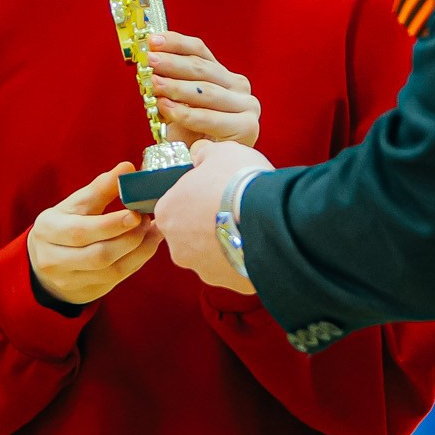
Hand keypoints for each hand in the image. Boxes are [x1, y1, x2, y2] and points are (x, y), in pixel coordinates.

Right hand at [28, 165, 164, 306]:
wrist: (46, 261)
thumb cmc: (65, 225)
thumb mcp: (75, 205)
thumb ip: (100, 188)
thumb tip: (127, 168)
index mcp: (48, 230)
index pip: (80, 231)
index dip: (111, 224)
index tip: (136, 213)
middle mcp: (53, 259)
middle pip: (97, 255)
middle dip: (129, 238)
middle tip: (148, 220)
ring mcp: (69, 281)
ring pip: (111, 270)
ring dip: (138, 250)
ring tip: (153, 231)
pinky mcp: (86, 292)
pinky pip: (117, 278)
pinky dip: (137, 260)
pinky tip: (148, 245)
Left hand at [147, 31, 260, 149]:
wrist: (210, 169)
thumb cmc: (192, 137)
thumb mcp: (178, 105)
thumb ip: (170, 84)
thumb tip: (151, 63)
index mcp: (224, 76)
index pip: (200, 52)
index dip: (175, 44)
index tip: (152, 41)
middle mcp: (239, 87)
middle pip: (203, 69)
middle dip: (173, 63)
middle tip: (150, 61)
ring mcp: (246, 106)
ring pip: (207, 91)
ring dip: (177, 87)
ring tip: (154, 84)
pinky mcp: (247, 127)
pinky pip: (210, 117)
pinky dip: (186, 112)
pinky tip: (166, 108)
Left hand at [154, 140, 272, 294]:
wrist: (268, 218)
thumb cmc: (237, 181)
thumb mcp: (220, 151)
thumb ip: (203, 153)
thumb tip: (200, 154)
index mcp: (167, 213)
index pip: (174, 203)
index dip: (195, 195)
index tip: (214, 190)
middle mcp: (177, 246)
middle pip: (189, 231)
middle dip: (208, 221)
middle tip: (233, 206)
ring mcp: (201, 268)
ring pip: (210, 252)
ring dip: (225, 241)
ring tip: (249, 225)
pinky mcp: (226, 282)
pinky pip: (231, 267)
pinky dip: (241, 257)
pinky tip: (257, 242)